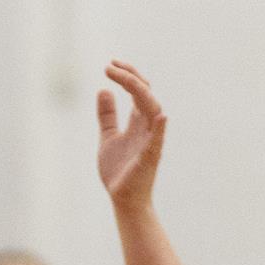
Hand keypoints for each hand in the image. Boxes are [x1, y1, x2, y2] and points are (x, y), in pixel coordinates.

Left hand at [96, 59, 166, 207]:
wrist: (122, 199)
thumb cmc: (119, 170)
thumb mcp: (108, 137)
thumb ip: (107, 116)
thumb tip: (103, 90)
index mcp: (138, 122)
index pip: (138, 90)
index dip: (127, 75)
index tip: (110, 65)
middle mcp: (147, 127)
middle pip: (145, 94)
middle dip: (130, 77)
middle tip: (111, 66)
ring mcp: (151, 141)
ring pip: (153, 109)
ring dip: (140, 92)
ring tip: (124, 78)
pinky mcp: (150, 157)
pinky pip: (159, 141)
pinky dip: (161, 128)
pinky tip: (161, 116)